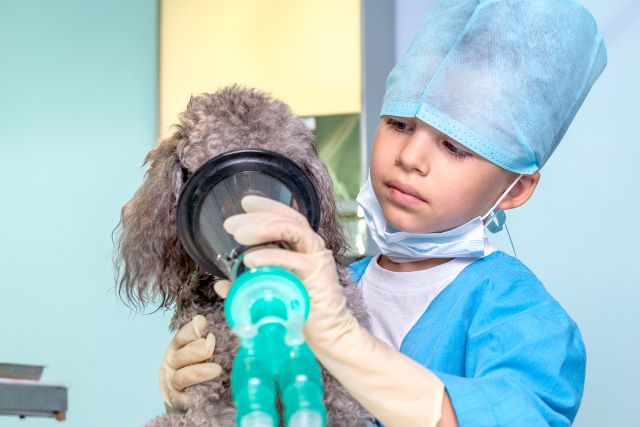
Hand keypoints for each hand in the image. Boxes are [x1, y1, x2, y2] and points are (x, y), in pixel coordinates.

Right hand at [160, 315, 221, 410]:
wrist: (186, 395)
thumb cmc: (198, 366)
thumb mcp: (201, 349)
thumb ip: (207, 337)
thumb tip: (216, 325)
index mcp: (177, 347)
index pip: (182, 336)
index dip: (193, 330)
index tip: (204, 325)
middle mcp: (172, 363)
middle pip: (181, 355)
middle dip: (197, 349)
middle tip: (211, 347)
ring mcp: (172, 383)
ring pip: (182, 377)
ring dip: (199, 372)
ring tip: (216, 370)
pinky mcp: (176, 402)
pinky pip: (183, 399)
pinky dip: (194, 395)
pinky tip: (209, 391)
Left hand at [223, 196, 444, 426]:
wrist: (328, 338)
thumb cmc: (301, 314)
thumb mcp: (268, 295)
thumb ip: (246, 286)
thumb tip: (221, 284)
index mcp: (301, 248)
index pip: (286, 217)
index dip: (266, 206)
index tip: (243, 204)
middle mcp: (311, 248)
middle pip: (287, 219)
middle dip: (257, 216)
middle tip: (231, 224)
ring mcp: (316, 259)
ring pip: (293, 230)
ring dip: (264, 228)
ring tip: (239, 235)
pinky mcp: (317, 274)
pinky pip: (293, 259)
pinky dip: (271, 256)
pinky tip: (250, 259)